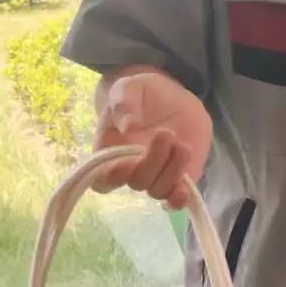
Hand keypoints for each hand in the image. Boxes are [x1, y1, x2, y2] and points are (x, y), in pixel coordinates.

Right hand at [92, 69, 211, 208]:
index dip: (112, 176)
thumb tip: (127, 126)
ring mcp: (155, 176)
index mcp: (109, 152)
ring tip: (182, 146)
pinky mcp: (178, 177)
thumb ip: (123, 103)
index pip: (102, 179)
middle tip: (166, 133)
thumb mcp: (129, 87)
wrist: (172, 97)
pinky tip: (184, 190)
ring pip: (157, 190)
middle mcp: (130, 170)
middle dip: (152, 162)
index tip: (127, 161)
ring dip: (171, 172)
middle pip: (136, 181)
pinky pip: (174, 199)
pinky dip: (177, 199)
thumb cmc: (143, 93)